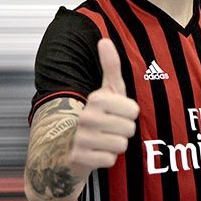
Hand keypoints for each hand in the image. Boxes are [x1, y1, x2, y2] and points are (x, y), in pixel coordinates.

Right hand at [68, 38, 139, 176]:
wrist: (67, 147)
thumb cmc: (96, 116)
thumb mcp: (106, 91)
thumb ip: (110, 66)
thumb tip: (104, 39)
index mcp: (96, 98)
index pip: (133, 110)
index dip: (129, 114)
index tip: (117, 113)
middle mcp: (87, 117)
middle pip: (129, 129)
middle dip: (123, 132)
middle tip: (110, 129)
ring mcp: (81, 138)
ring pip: (121, 146)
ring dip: (115, 146)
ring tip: (103, 140)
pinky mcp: (78, 158)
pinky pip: (110, 160)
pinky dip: (106, 159)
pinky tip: (96, 153)